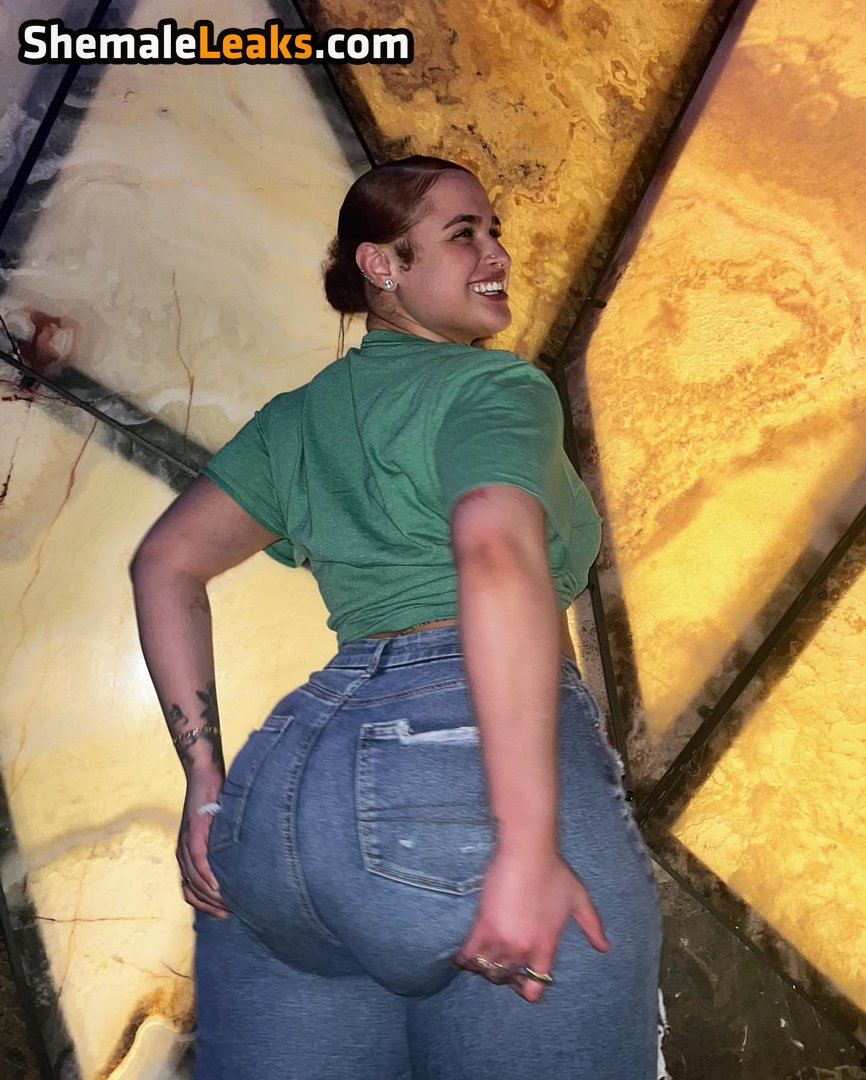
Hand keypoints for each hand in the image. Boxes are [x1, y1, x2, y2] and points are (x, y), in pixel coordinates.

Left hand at [177, 771, 229, 918]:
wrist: (204, 776)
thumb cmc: (213, 802)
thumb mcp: (215, 831)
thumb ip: (219, 849)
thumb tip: (237, 866)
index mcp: (186, 855)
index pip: (190, 890)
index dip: (204, 906)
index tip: (223, 914)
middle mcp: (182, 853)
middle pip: (191, 890)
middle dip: (209, 905)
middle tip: (229, 914)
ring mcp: (186, 843)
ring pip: (195, 879)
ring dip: (210, 895)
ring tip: (228, 904)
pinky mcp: (194, 832)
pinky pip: (199, 860)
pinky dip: (207, 876)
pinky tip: (218, 887)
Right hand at [454, 845, 608, 1001]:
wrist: (528, 851)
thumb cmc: (553, 870)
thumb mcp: (578, 899)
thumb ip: (592, 925)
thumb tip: (605, 947)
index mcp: (547, 946)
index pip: (536, 987)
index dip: (527, 988)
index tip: (520, 980)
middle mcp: (525, 949)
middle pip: (506, 979)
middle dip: (503, 974)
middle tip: (498, 962)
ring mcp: (503, 940)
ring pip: (487, 970)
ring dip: (483, 967)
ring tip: (480, 958)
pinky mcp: (482, 927)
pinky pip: (468, 956)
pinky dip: (463, 960)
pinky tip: (461, 958)